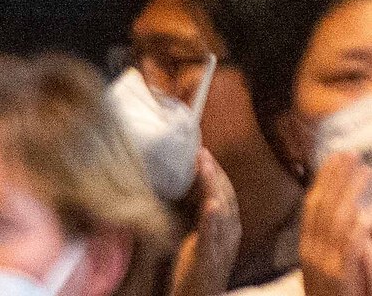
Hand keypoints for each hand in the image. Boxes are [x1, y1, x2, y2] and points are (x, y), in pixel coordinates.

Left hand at [169, 149, 240, 295]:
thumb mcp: (199, 233)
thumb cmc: (196, 265)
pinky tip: (210, 204)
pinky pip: (213, 237)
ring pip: (223, 211)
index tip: (203, 151)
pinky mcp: (210, 258)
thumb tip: (185, 185)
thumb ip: (198, 212)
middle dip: (215, 172)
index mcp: (229, 227)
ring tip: (205, 165)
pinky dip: (213, 219)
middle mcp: (231, 234)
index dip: (216, 172)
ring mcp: (222, 246)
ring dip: (214, 186)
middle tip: (201, 150)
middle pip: (227, 197)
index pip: (226, 193)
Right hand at [301, 152, 371, 295]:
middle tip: (350, 154)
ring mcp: (323, 264)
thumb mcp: (328, 268)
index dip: (325, 179)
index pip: (314, 204)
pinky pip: (346, 249)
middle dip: (336, 178)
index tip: (336, 157)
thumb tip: (352, 217)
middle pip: (323, 206)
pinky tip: (364, 215)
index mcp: (308, 246)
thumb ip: (336, 245)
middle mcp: (311, 251)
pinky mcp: (338, 277)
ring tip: (365, 172)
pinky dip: (353, 230)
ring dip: (350, 194)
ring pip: (336, 221)